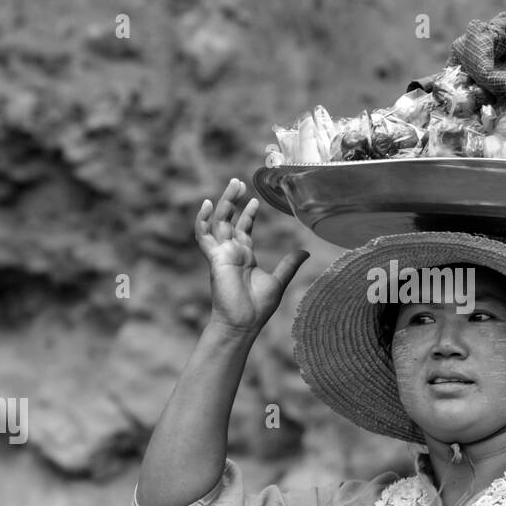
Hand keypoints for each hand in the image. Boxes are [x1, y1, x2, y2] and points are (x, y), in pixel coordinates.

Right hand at [194, 178, 309, 336]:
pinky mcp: (214, 258)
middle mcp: (231, 252)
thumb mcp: (278, 280)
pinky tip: (205, 205)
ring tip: (232, 184)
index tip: (255, 200)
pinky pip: (203, 236)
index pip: (243, 229)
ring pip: (218, 222)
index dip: (248, 214)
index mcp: (244, 256)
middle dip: (233, 201)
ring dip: (223, 203)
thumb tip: (304, 251)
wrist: (243, 323)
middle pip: (229, 220)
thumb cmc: (257, 308)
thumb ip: (289, 264)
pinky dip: (201, 220)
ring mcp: (221, 254)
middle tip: (238, 182)